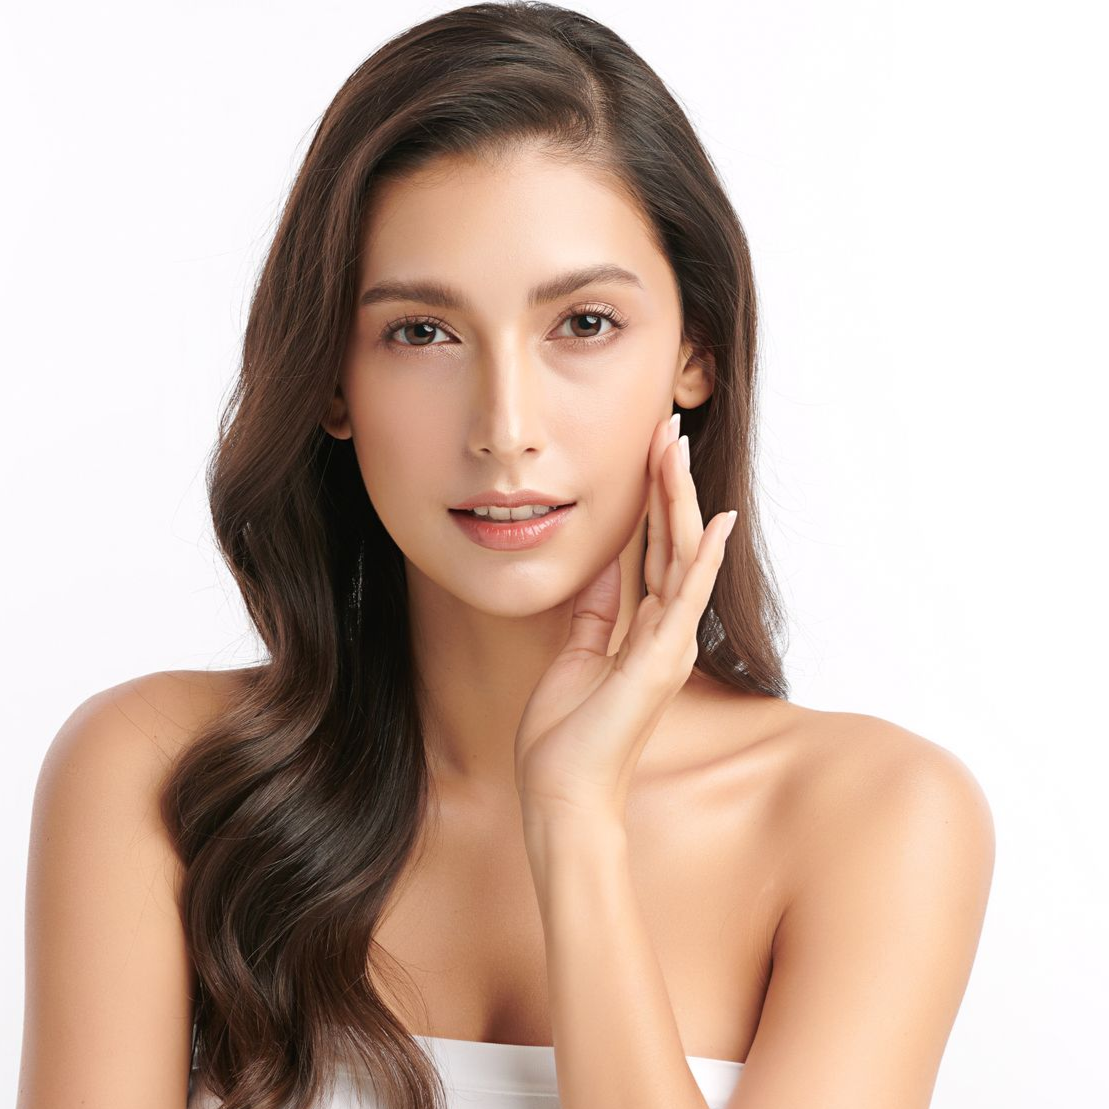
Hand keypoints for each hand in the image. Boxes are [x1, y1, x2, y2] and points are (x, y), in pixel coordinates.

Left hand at [513, 412, 736, 823]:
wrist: (564, 796)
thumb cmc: (567, 738)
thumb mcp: (577, 659)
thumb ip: (595, 615)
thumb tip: (603, 573)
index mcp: (646, 632)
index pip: (655, 551)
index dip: (654, 500)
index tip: (652, 451)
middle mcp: (667, 633)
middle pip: (673, 542)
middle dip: (668, 483)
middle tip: (668, 427)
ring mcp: (668, 646)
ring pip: (681, 556)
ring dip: (679, 499)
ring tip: (675, 447)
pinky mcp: (659, 662)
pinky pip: (684, 599)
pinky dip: (701, 559)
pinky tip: (715, 521)